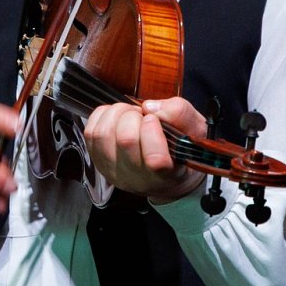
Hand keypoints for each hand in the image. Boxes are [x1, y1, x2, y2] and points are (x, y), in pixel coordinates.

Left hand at [84, 95, 206, 203]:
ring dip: (116, 114)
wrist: (165, 175)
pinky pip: (90, 133)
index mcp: (167, 174)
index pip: (156, 161)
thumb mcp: (194, 130)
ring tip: (129, 114)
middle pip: (125, 140)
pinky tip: (116, 117)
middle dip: (133, 116)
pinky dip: (101, 116)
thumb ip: (179, 113)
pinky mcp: (99, 163)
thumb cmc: (181, 150)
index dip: (153, 132)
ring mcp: (115, 173)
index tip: (155, 120)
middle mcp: (138, 178)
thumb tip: (150, 106)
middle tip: (142, 115)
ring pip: (103, 135)